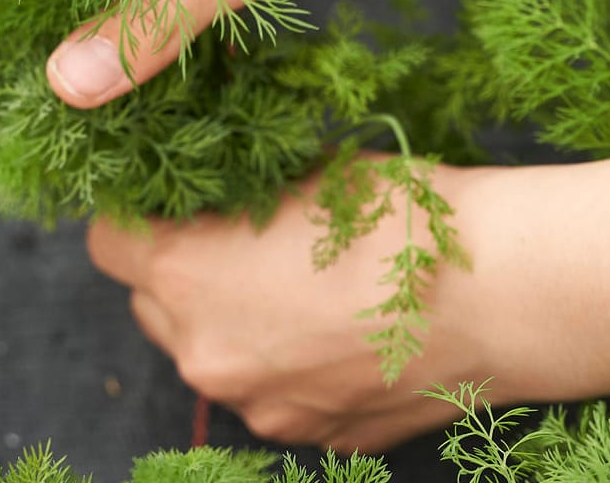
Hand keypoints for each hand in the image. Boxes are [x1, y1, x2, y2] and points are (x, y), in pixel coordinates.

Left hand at [85, 159, 506, 452]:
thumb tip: (213, 192)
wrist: (501, 293)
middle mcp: (204, 353)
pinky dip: (291, 365)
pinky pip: (271, 393)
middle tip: (250, 240)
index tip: (176, 201)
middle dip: (187, 274)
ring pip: (215, 355)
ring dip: (240, 322)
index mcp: (189, 275)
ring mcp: (257, 407)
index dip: (138, 215)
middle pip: (155, 307)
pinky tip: (347, 332)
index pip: (109, 243)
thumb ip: (238, 195)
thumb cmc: (405, 216)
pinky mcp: (307, 438)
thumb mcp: (306, 171)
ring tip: (312, 288)